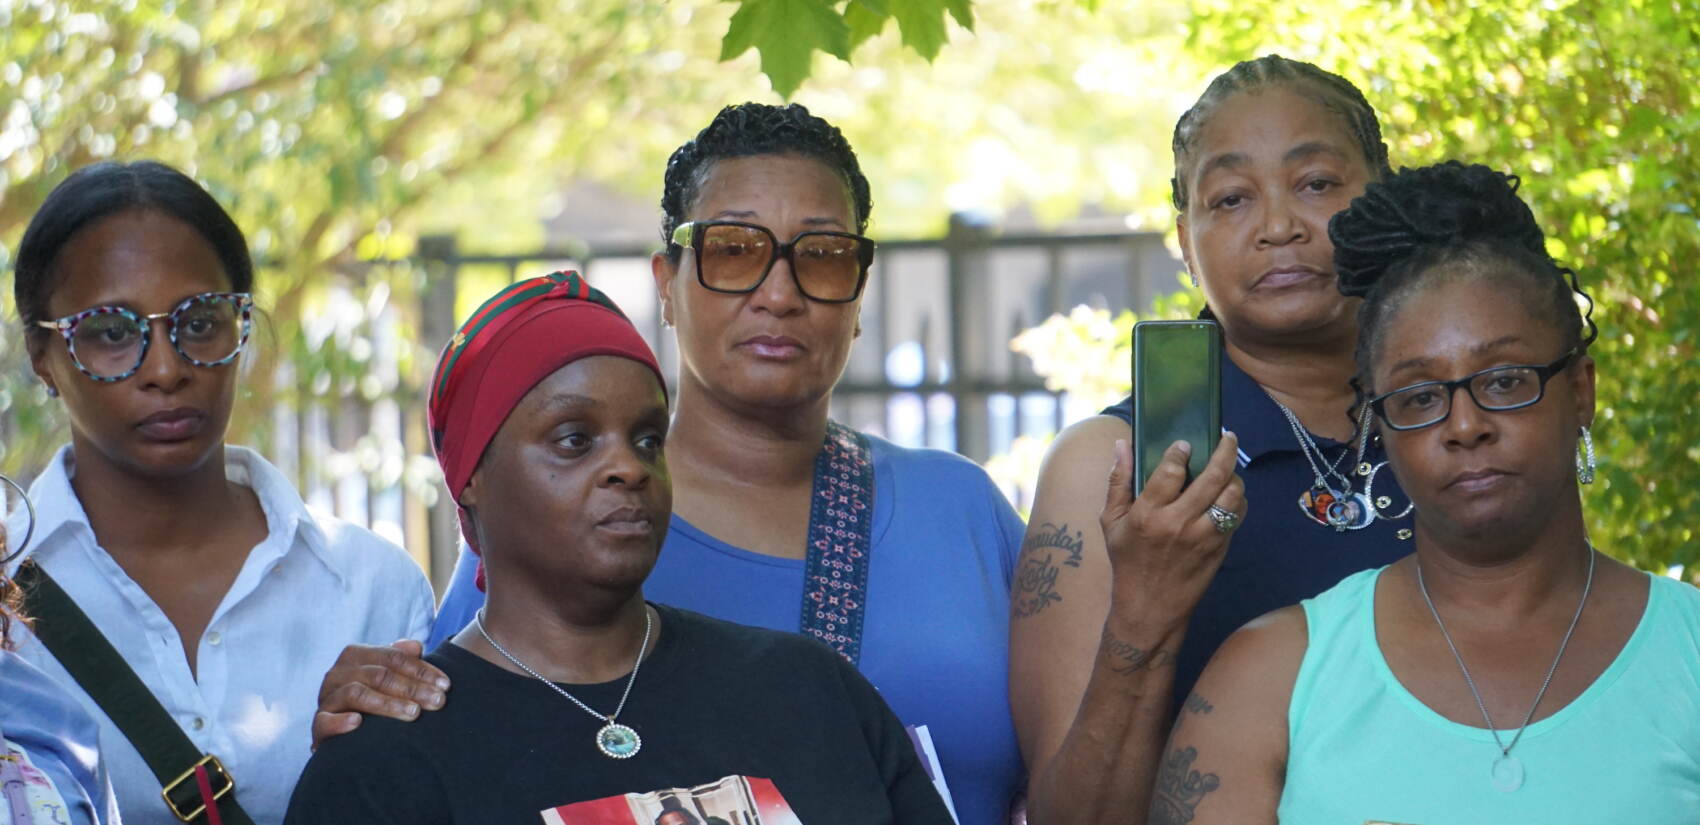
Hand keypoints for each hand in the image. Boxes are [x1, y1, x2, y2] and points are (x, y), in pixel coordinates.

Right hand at [311, 639, 449, 748]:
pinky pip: (325, 721)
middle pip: (379, 675)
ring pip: (357, 694)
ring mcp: (326, 698)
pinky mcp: (318, 725)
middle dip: (412, 688)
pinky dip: (340, 721)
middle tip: (438, 701)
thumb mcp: (387, 676)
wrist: (342, 728)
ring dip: (387, 704)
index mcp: (355, 656)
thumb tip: (416, 646)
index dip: (422, 670)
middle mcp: (337, 673)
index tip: (446, 685)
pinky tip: (358, 723)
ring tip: (413, 713)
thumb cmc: (372, 696)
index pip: (393, 658)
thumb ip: (400, 659)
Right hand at [1100, 434, 1245, 623]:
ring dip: (1235, 475)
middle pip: (1212, 477)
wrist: (1149, 608)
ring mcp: (1203, 537)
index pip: (1170, 471)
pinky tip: (1230, 493)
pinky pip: (1237, 516)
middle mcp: (1178, 524)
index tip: (1185, 443)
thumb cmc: (1128, 562)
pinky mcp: (1219, 549)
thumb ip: (1117, 481)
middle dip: (1225, 450)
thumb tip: (1122, 445)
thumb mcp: (1111, 523)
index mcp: (1147, 515)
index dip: (1180, 452)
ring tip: (1230, 466)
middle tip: (1228, 437)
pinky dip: (1238, 500)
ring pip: (1232, 495)